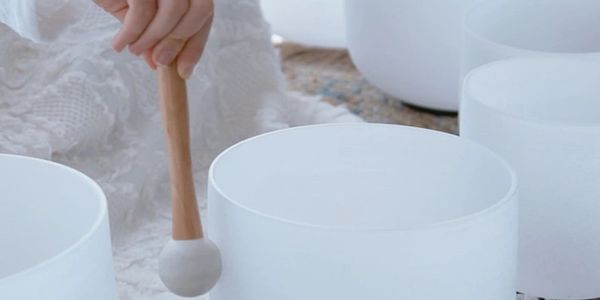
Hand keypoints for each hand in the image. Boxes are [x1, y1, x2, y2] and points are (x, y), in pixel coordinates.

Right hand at [94, 0, 213, 78]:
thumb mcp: (139, 16)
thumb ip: (155, 35)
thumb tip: (161, 64)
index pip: (205, 12)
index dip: (197, 44)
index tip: (184, 72)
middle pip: (200, 10)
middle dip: (179, 42)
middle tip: (159, 62)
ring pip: (174, 10)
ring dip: (153, 39)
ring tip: (134, 49)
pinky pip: (142, 10)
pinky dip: (131, 33)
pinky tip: (120, 44)